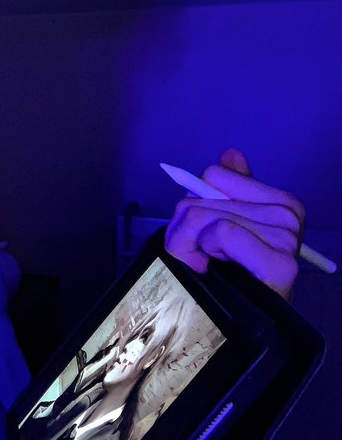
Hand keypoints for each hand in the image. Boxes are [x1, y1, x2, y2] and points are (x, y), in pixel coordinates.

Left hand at [164, 148, 303, 299]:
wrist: (238, 320)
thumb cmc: (228, 271)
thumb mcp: (220, 222)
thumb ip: (226, 188)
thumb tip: (232, 154)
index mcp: (279, 201)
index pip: (214, 175)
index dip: (196, 201)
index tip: (203, 229)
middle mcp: (289, 215)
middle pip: (203, 196)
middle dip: (186, 226)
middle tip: (199, 252)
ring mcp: (287, 238)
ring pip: (207, 216)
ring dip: (191, 242)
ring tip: (207, 262)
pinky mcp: (279, 261)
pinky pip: (222, 232)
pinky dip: (205, 250)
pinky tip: (216, 267)